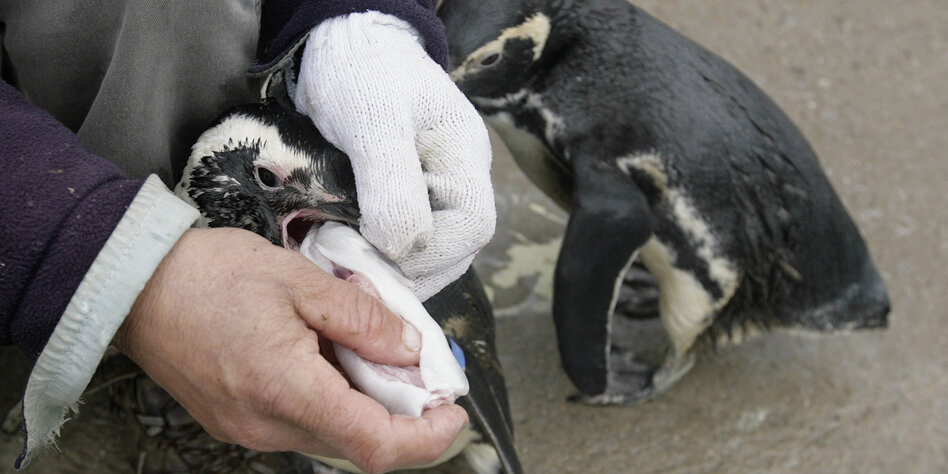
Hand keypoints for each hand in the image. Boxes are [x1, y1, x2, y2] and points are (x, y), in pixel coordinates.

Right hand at [114, 227, 467, 472]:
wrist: (133, 286)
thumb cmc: (208, 276)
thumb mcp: (299, 281)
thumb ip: (363, 319)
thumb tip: (408, 350)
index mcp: (286, 390)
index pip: (375, 445)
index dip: (426, 439)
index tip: (452, 414)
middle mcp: (267, 425)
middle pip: (358, 443)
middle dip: (402, 415)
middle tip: (419, 371)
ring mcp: (249, 429)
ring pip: (332, 436)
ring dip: (366, 406)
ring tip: (372, 355)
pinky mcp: (238, 421)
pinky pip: (303, 424)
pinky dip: (333, 400)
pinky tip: (332, 359)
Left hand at [293, 11, 495, 300]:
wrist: (341, 48)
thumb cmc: (361, 73)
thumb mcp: (372, 121)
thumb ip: (392, 185)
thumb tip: (401, 248)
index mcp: (465, 159)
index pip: (471, 228)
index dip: (429, 252)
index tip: (374, 249)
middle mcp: (458, 183)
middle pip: (455, 251)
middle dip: (407, 268)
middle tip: (352, 265)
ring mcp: (435, 193)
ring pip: (429, 255)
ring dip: (389, 267)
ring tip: (344, 260)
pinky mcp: (407, 200)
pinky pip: (402, 242)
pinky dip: (376, 255)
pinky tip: (346, 252)